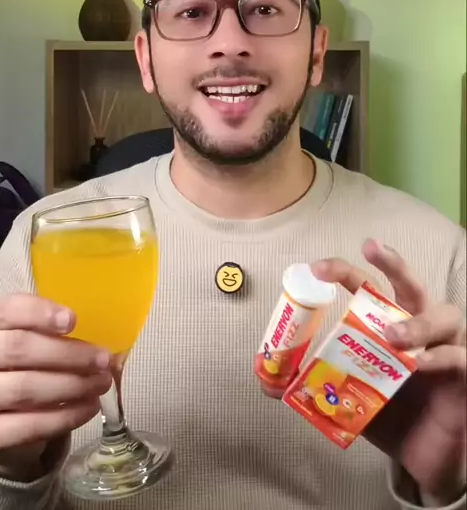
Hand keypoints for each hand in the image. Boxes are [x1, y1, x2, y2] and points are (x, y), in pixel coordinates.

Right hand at [0, 294, 111, 477]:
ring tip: (101, 383)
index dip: (39, 314)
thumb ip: (35, 327)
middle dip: (68, 354)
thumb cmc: (6, 359)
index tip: (72, 320)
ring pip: (24, 388)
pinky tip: (87, 408)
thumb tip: (81, 331)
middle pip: (19, 349)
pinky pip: (24, 427)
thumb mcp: (10, 333)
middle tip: (103, 360)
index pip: (6, 311)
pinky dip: (61, 418)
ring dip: (72, 386)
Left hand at [311, 239, 465, 502]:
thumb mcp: (346, 395)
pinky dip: (438, 357)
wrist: (422, 460)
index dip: (346, 271)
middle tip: (370, 251)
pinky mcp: (463, 377)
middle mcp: (419, 328)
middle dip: (393, 263)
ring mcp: (446, 348)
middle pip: (412, 285)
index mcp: (388, 324)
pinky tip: (418, 364)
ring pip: (442, 315)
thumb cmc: (388, 415)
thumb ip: (311, 381)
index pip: (370, 287)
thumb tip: (264, 377)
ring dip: (414, 322)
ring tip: (392, 336)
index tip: (318, 267)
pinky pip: (457, 357)